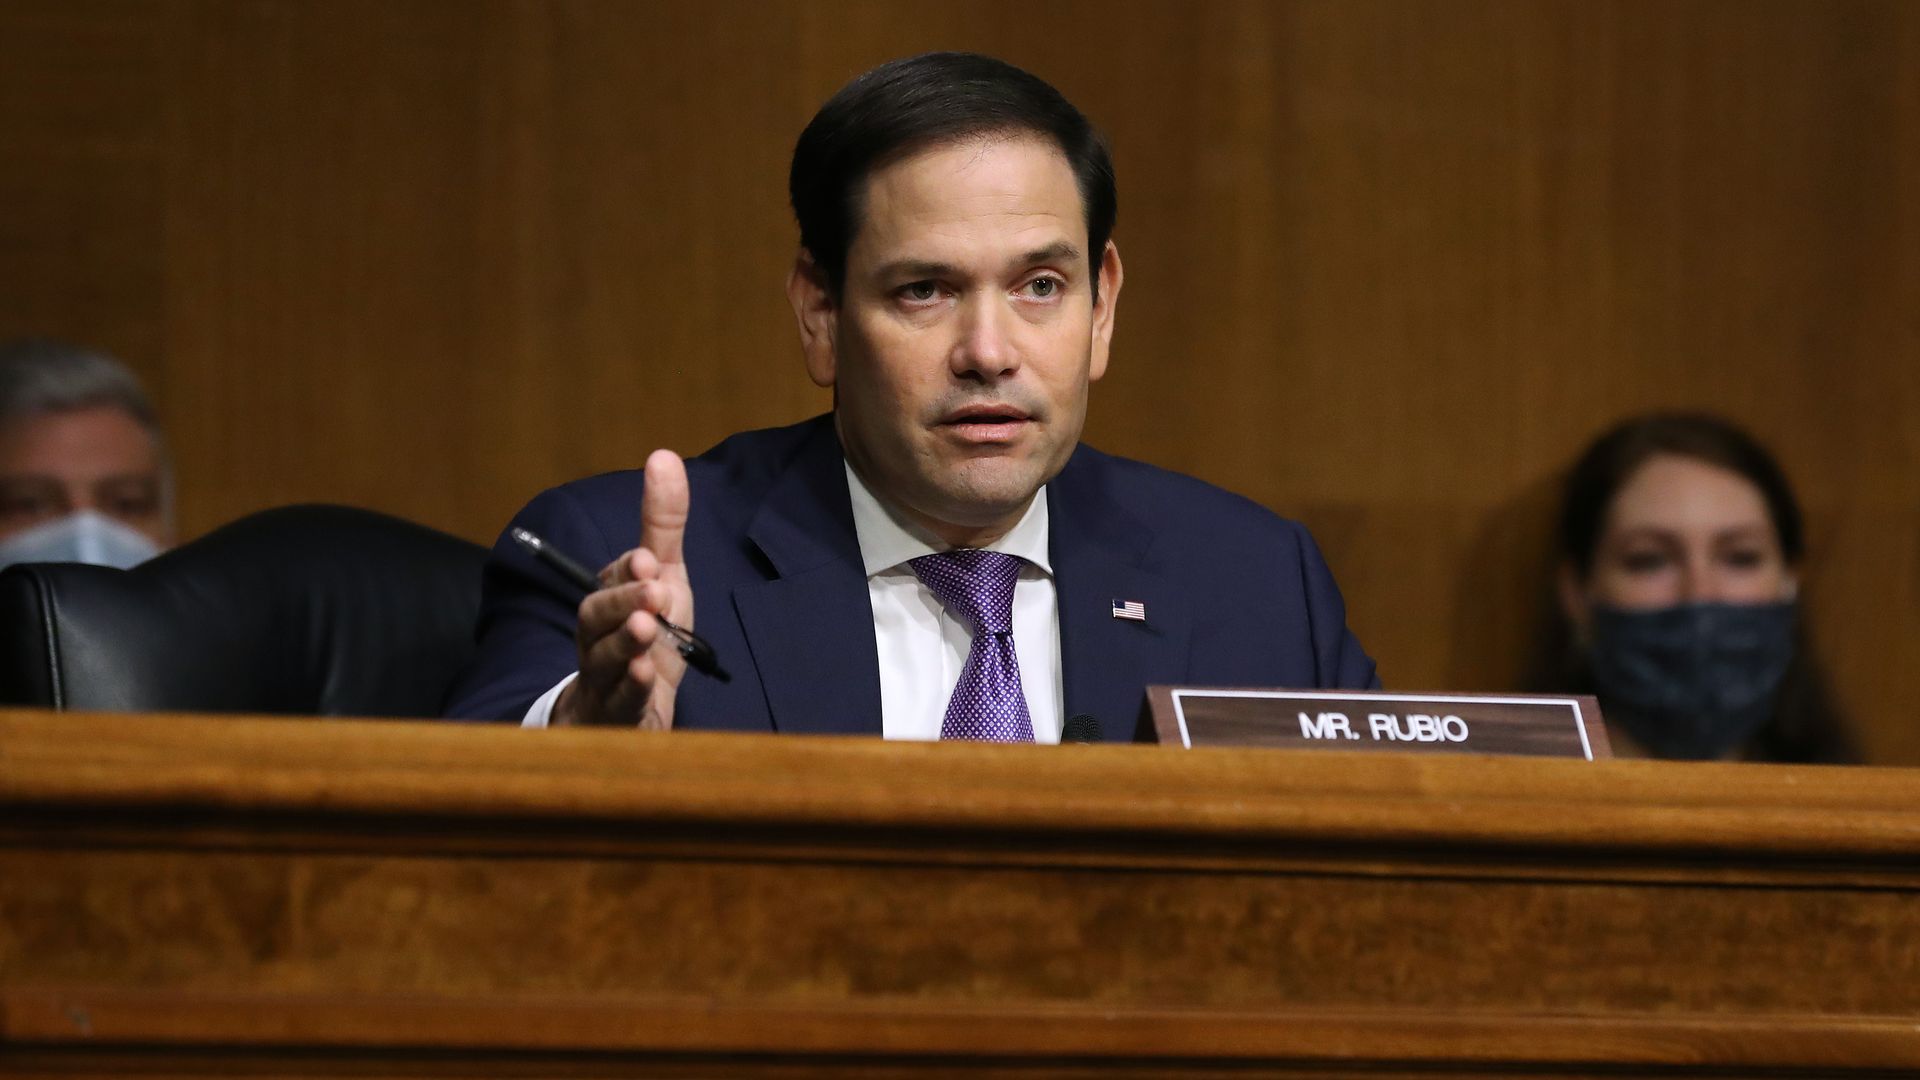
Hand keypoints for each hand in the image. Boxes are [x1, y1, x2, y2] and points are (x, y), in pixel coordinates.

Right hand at [552, 450, 692, 729]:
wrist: (631, 711)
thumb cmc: (648, 635)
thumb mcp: (664, 577)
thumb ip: (662, 524)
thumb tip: (663, 455)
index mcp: (609, 602)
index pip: (611, 580)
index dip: (627, 571)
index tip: (648, 559)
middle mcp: (598, 638)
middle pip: (595, 618)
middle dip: (622, 601)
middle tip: (654, 590)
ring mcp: (604, 680)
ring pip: (603, 661)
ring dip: (625, 643)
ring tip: (648, 628)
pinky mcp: (616, 718)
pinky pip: (618, 706)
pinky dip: (631, 691)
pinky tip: (646, 677)